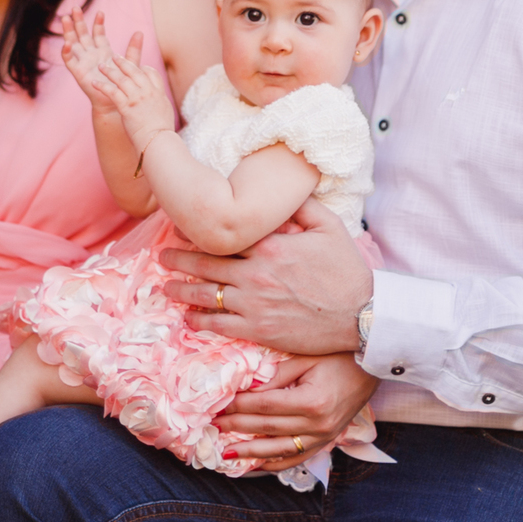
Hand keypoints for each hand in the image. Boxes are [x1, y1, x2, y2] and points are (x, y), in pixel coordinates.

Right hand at [61, 11, 142, 111]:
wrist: (115, 104)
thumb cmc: (122, 85)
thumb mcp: (129, 64)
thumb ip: (133, 49)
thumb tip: (140, 31)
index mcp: (103, 51)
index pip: (98, 34)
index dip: (98, 23)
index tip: (101, 12)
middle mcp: (91, 55)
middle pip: (82, 34)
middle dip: (78, 21)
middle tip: (75, 7)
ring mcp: (83, 62)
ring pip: (73, 43)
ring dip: (68, 32)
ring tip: (65, 18)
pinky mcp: (78, 73)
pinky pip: (70, 61)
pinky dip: (67, 52)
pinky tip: (67, 43)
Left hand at [95, 52, 176, 152]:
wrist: (158, 141)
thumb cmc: (162, 132)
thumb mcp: (165, 112)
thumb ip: (159, 103)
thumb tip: (158, 103)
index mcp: (159, 92)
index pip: (150, 72)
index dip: (141, 67)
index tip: (135, 66)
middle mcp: (148, 92)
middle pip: (134, 71)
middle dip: (123, 62)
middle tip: (114, 56)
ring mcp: (137, 98)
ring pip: (121, 79)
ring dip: (110, 71)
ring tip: (101, 66)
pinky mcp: (126, 106)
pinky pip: (112, 92)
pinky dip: (102, 86)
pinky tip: (94, 83)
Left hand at [161, 196, 372, 354]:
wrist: (361, 314)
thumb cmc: (346, 269)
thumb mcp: (329, 226)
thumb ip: (301, 206)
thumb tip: (281, 192)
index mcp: (271, 245)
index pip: (225, 235)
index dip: (199, 232)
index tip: (181, 228)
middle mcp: (256, 273)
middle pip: (206, 263)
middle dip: (180, 259)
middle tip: (161, 256)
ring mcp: (254, 304)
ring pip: (206, 294)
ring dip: (181, 289)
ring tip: (164, 286)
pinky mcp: (258, 330)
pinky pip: (219, 325)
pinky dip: (199, 321)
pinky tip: (188, 318)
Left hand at [215, 353, 377, 471]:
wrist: (372, 363)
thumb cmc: (338, 353)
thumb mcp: (306, 356)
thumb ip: (276, 373)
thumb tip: (245, 388)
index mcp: (312, 401)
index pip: (265, 406)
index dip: (239, 406)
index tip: (219, 405)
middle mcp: (319, 424)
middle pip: (269, 429)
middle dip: (238, 427)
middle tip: (213, 425)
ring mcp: (325, 436)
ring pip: (281, 450)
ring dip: (251, 452)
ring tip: (227, 452)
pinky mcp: (328, 440)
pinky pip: (299, 457)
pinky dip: (277, 462)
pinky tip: (258, 464)